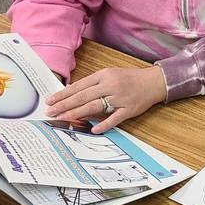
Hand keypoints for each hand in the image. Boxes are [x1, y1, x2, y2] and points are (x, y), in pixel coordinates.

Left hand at [44, 66, 166, 132]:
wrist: (154, 81)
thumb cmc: (130, 78)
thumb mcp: (111, 75)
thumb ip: (94, 84)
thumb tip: (74, 95)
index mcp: (104, 75)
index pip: (79, 86)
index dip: (63, 94)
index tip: (50, 101)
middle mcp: (110, 85)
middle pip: (83, 96)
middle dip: (64, 105)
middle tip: (50, 112)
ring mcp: (119, 98)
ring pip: (94, 106)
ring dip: (76, 113)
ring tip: (63, 119)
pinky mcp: (128, 109)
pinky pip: (114, 118)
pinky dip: (103, 124)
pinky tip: (93, 129)